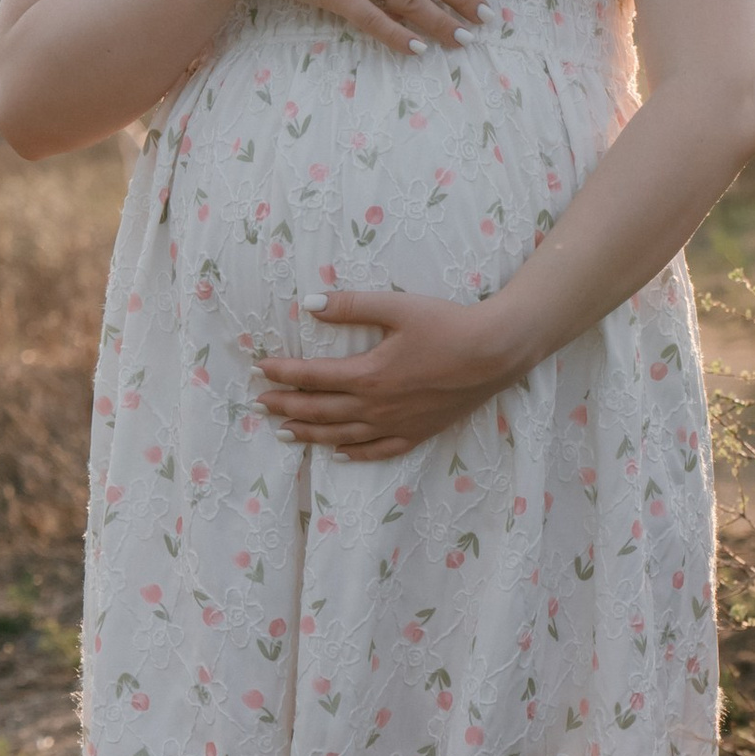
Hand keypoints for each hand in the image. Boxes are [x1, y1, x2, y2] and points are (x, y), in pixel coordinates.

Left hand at [258, 286, 526, 460]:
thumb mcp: (397, 307)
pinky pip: (379, 450)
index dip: (282, 374)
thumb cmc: (448, 324)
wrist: (496, 353)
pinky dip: (354, 453)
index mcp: (368, 375)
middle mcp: (377, 406)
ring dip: (310, 435)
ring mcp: (397, 424)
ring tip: (284, 433)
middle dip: (286, 407)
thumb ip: (351, 306)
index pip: (312, 377)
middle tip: (259, 404)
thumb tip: (310, 302)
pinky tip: (338, 453)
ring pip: (342, 436)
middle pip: (320, 411)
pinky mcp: (418, 432)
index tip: (259, 370)